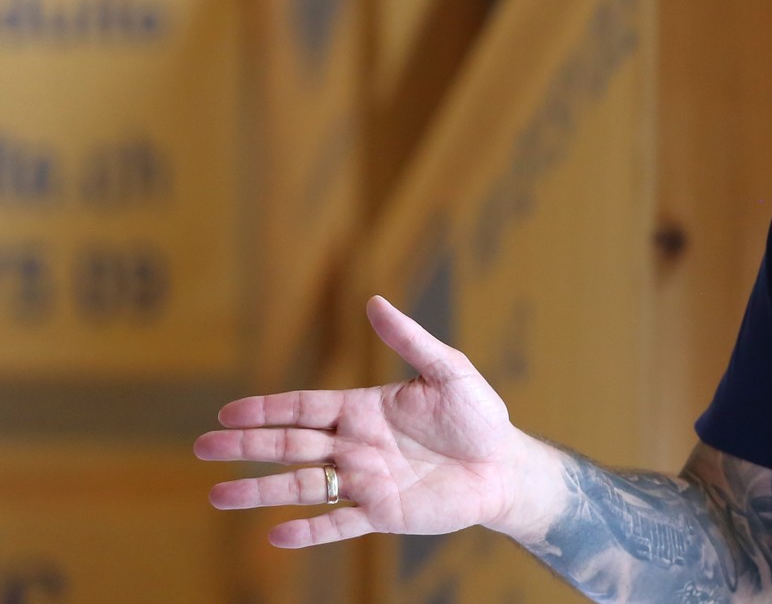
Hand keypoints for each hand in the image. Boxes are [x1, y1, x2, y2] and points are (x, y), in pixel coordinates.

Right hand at [195, 295, 537, 547]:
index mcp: (365, 409)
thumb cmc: (479, 416)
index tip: (227, 412)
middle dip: (246, 446)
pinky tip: (276, 534)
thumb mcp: (448, 369)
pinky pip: (339, 525)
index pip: (305, 407)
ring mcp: (366, 481)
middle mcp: (356, 445)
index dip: (265, 409)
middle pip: (290, 445)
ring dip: (262, 491)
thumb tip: (374, 301)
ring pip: (303, 486)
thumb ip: (410, 340)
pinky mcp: (383, 513)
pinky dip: (309, 531)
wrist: (504, 465)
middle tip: (202, 448)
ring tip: (219, 496)